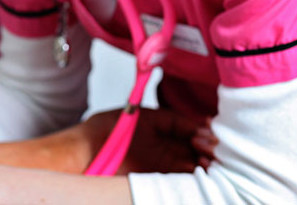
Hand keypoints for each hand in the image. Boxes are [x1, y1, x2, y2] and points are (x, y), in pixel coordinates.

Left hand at [65, 107, 215, 174]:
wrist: (82, 153)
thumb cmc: (103, 131)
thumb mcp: (141, 116)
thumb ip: (170, 119)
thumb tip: (199, 123)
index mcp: (161, 130)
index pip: (191, 131)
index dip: (203, 130)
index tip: (211, 130)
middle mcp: (164, 149)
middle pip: (197, 149)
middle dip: (210, 147)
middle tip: (214, 147)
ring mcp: (161, 166)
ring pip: (194, 166)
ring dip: (206, 162)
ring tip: (210, 159)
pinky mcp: (156, 180)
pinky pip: (182, 179)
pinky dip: (195, 176)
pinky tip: (203, 170)